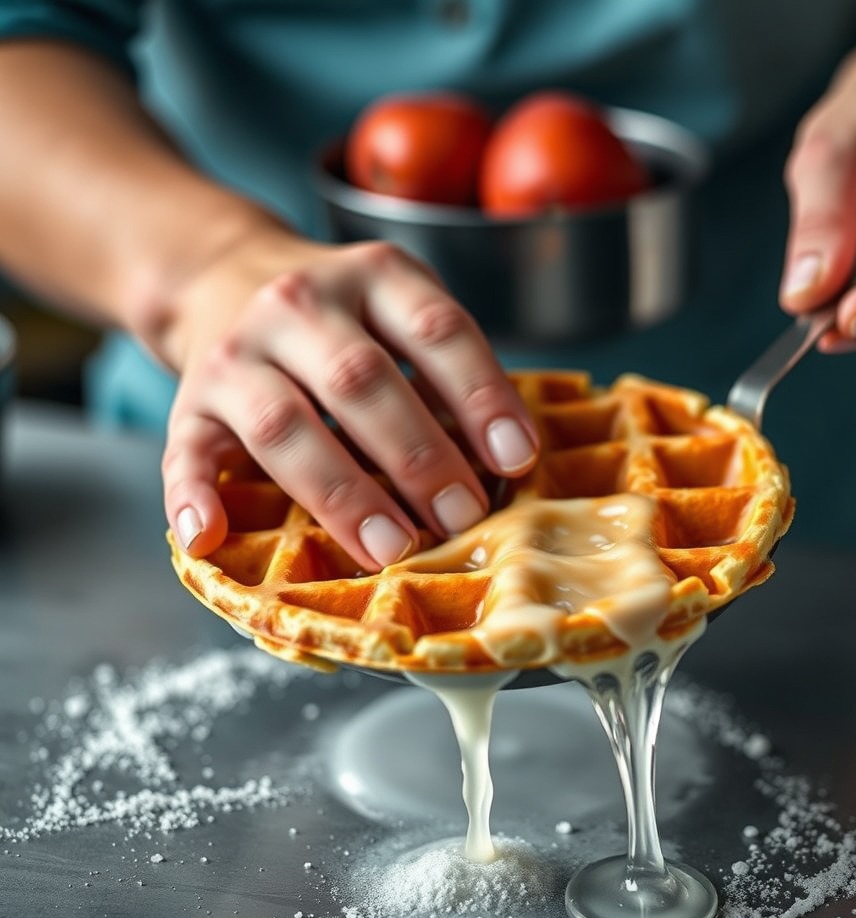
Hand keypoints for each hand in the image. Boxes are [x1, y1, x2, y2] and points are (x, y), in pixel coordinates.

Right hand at [159, 231, 537, 568]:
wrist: (221, 274)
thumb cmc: (340, 318)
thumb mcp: (398, 309)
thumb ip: (443, 371)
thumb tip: (504, 463)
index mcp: (371, 275)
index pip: (435, 330)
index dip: (480, 394)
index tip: (515, 459)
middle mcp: (297, 304)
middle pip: (360, 381)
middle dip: (417, 458)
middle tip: (461, 518)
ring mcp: (235, 353)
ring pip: (284, 424)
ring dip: (341, 492)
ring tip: (390, 547)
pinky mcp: (189, 402)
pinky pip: (184, 452)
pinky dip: (192, 498)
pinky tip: (208, 539)